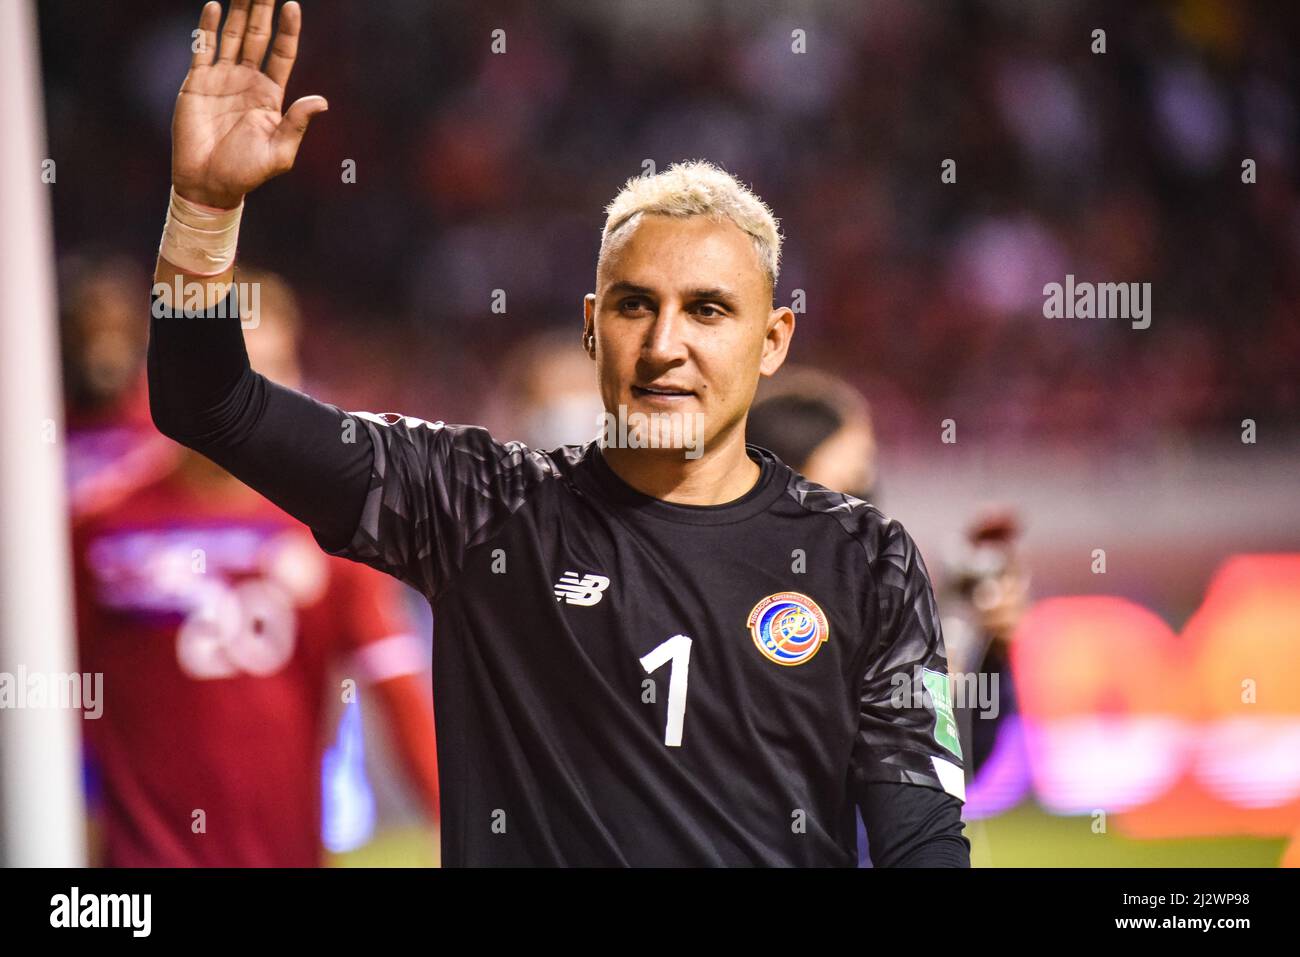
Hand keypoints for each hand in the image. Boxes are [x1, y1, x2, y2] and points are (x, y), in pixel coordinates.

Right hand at [171, 0, 326, 208]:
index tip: (293, 5)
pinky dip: (207, 27)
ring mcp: (222, 78)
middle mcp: (247, 80)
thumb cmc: (247, 173)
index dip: (288, 30)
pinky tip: (214, 5)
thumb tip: (322, 101)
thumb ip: (298, 124)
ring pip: (231, 35)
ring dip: (236, 10)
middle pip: (256, 36)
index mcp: (270, 94)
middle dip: (261, 9)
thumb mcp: (280, 152)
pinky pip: (203, 48)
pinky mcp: (197, 82)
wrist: (209, 184)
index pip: (282, 53)